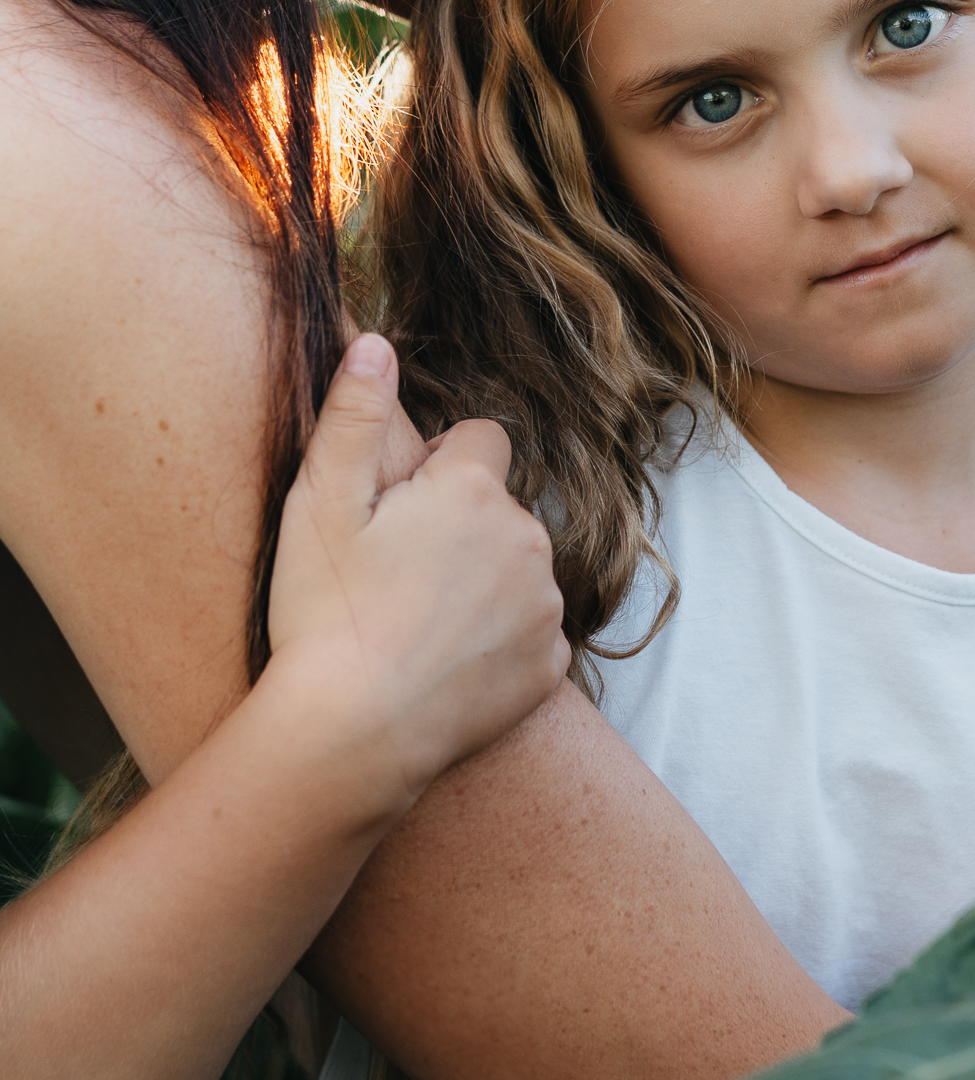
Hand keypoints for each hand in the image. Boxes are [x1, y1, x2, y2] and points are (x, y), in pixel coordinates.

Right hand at [269, 334, 569, 817]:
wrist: (350, 736)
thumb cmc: (324, 613)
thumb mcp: (320, 502)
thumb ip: (355, 415)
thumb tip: (377, 343)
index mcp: (475, 490)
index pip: (483, 438)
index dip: (441, 466)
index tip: (399, 508)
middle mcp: (528, 540)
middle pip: (502, 507)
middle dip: (463, 524)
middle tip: (397, 571)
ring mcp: (543, 608)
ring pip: (520, 569)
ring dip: (484, 581)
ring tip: (416, 621)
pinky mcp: (548, 668)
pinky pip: (531, 634)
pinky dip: (499, 642)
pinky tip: (444, 663)